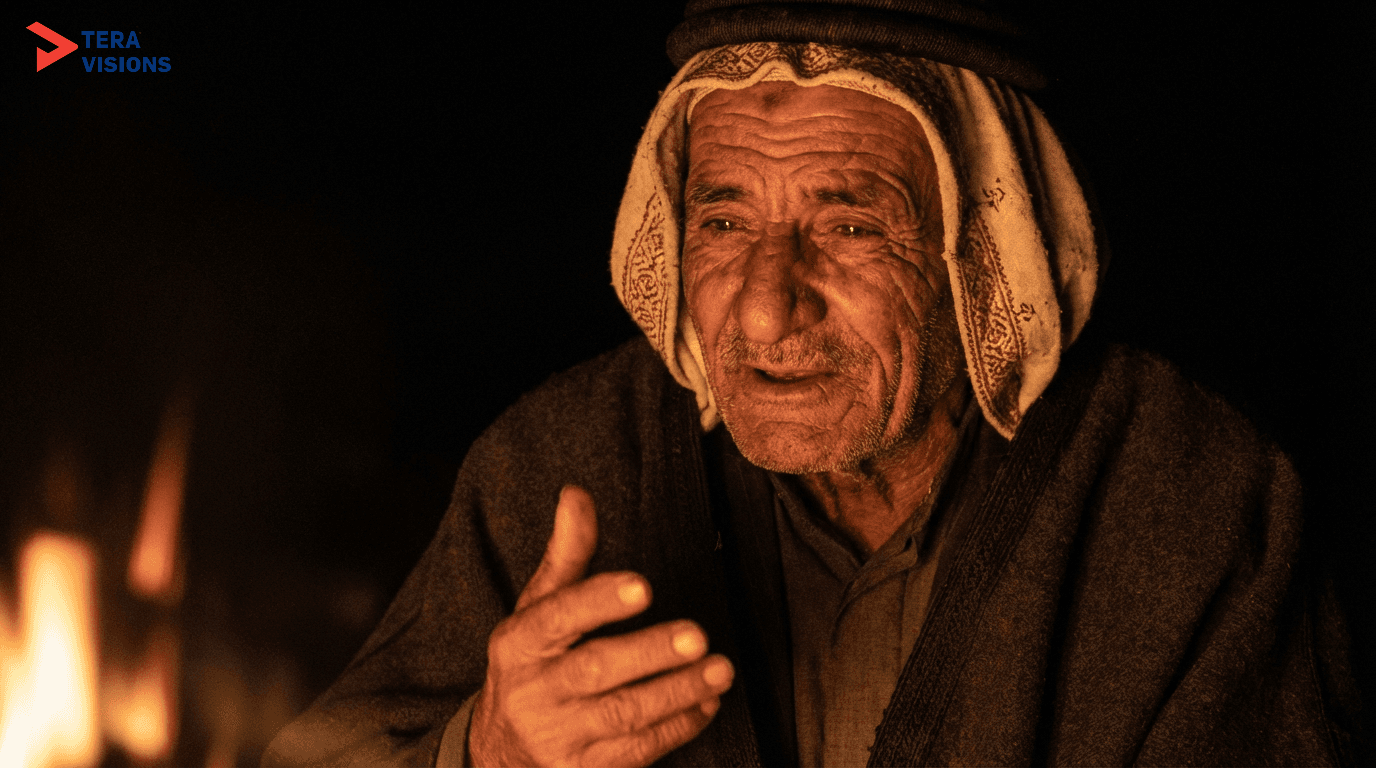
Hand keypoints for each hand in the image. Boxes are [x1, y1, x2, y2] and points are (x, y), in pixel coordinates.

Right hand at [466, 486, 733, 766]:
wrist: (500, 754)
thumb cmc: (533, 665)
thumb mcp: (537, 611)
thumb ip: (566, 556)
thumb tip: (576, 494)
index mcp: (520, 643)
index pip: (557, 617)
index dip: (599, 601)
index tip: (642, 586)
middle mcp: (535, 691)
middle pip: (595, 670)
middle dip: (650, 652)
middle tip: (698, 634)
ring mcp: (560, 737)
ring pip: (623, 715)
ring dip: (677, 692)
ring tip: (720, 670)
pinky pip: (637, 751)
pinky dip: (678, 727)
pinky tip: (707, 703)